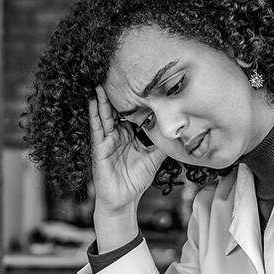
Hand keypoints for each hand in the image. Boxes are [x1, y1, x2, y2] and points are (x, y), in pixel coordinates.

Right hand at [88, 85, 166, 245]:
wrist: (124, 201)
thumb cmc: (136, 180)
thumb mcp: (155, 158)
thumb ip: (164, 143)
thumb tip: (181, 131)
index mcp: (129, 134)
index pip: (131, 112)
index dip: (135, 98)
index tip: (139, 80)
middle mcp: (116, 134)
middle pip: (116, 109)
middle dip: (115, 92)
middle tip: (116, 72)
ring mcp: (106, 140)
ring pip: (104, 115)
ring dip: (102, 99)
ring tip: (100, 80)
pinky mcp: (99, 148)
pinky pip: (96, 129)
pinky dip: (94, 115)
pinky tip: (93, 101)